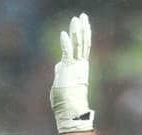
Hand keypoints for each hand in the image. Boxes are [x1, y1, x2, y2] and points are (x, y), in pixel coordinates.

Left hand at [50, 13, 93, 133]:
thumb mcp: (61, 85)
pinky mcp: (68, 69)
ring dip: (77, 31)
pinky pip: (67, 53)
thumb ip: (60, 72)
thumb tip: (58, 65)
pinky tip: (64, 33)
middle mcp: (80, 66)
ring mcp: (75, 67)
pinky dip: (65, 43)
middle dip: (82, 28)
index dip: (82, 36)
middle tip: (83, 16)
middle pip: (82, 43)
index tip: (83, 26)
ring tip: (78, 18)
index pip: (82, 49)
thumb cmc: (66, 103)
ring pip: (78, 44)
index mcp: (80, 69)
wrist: (70, 111)